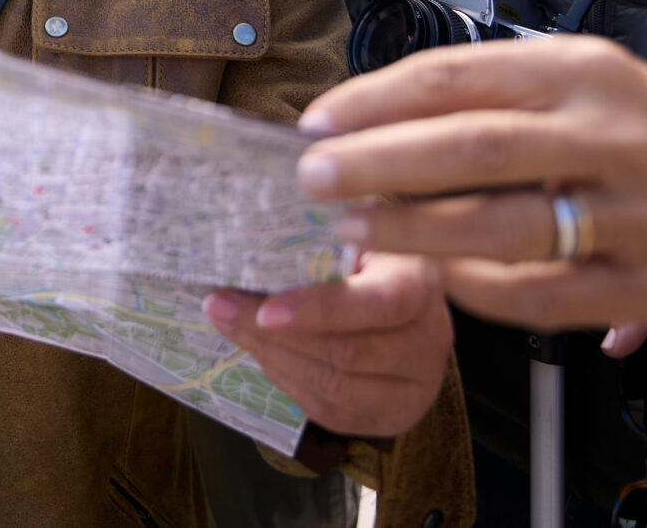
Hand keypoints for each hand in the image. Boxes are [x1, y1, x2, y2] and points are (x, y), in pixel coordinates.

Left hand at [203, 252, 452, 437]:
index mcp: (423, 284)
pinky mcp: (389, 417)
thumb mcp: (359, 232)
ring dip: (270, 356)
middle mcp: (428, 342)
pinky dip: (285, 379)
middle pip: (346, 352)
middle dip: (274, 334)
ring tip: (225, 323)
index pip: (379, 304)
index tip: (266, 310)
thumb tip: (248, 230)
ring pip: (332, 387)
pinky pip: (328, 410)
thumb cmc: (373, 253)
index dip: (321, 310)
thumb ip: (320, 235)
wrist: (409, 300)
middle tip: (219, 305)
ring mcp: (413, 387)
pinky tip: (258, 351)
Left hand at [293, 38, 646, 401]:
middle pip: (470, 148)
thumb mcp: (596, 78)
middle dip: (379, 165)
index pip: (460, 75)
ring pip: (499, 225)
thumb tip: (382, 106)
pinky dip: (478, 289)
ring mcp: (632, 214)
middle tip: (311, 179)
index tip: (318, 120)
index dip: (378, 100)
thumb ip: (502, 88)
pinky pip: (541, 294)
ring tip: (349, 232)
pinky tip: (434, 279)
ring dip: (411, 232)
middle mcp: (611, 135)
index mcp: (587, 70)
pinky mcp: (645, 285)